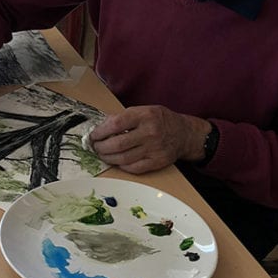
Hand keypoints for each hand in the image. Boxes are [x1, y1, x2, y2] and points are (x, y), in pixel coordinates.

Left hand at [89, 106, 210, 173]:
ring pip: (123, 158)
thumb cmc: (160, 120)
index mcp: (144, 115)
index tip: (93, 136)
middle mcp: (150, 132)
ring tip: (103, 154)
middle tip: (95, 147)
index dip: (100, 132)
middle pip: (117, 144)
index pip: (115, 124)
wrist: (184, 133)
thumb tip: (101, 126)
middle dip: (101, 147)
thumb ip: (123, 117)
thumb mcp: (143, 110)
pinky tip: (117, 161)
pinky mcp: (157, 161)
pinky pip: (134, 167)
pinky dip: (122, 166)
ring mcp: (154, 148)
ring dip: (108, 158)